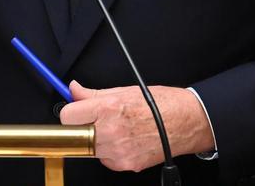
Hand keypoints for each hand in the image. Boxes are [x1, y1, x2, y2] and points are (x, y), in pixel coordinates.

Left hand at [58, 80, 214, 172]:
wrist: (187, 122)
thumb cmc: (161, 104)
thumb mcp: (125, 91)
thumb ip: (94, 94)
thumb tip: (74, 90)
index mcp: (108, 109)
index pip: (68, 116)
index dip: (71, 112)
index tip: (76, 111)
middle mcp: (110, 132)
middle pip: (75, 135)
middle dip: (82, 127)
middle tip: (94, 121)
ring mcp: (118, 152)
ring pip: (90, 149)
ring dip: (96, 141)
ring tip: (116, 129)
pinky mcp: (126, 165)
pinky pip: (106, 160)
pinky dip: (110, 152)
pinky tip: (125, 141)